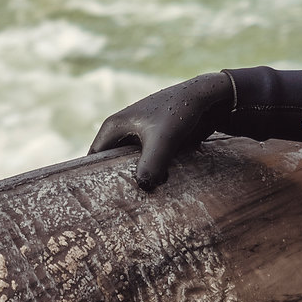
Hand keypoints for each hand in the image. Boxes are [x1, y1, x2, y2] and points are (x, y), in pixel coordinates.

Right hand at [87, 71, 233, 190]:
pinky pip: (146, 162)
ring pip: (130, 163)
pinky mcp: (155, 141)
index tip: (100, 199)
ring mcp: (139, 135)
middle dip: (116, 180)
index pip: (94, 157)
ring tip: (140, 200)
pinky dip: (150, 173)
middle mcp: (123, 130)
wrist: (206, 97)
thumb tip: (144, 187)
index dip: (94, 176)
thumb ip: (151, 164)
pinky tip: (158, 187)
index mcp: (114, 127)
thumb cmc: (179, 112)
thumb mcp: (163, 140)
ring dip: (136, 178)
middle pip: (111, 161)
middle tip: (121, 204)